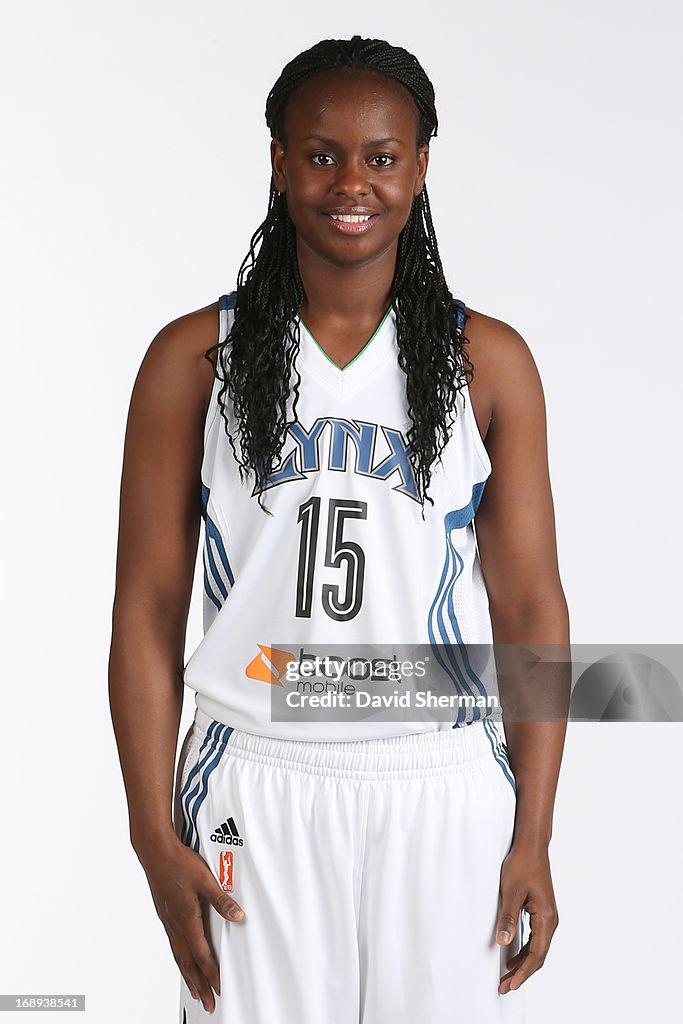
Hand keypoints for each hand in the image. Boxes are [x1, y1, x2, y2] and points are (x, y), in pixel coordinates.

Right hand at [137, 833, 245, 1012]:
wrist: (155, 852)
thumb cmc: (178, 863)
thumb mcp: (206, 880)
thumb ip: (222, 900)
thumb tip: (238, 916)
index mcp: (186, 920)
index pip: (202, 955)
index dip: (212, 974)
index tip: (220, 989)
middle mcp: (175, 925)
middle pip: (189, 963)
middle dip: (200, 985)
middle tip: (209, 1003)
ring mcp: (168, 922)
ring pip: (179, 956)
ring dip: (189, 976)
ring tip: (197, 990)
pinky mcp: (165, 915)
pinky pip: (174, 946)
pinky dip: (180, 961)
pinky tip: (183, 961)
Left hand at [496, 842, 557, 994]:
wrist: (531, 846)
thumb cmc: (522, 865)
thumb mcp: (511, 891)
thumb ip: (508, 917)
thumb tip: (503, 942)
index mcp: (546, 918)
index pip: (536, 954)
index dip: (523, 973)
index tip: (510, 985)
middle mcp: (551, 920)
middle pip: (538, 956)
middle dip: (522, 973)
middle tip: (504, 986)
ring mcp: (547, 916)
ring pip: (537, 948)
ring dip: (523, 963)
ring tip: (507, 976)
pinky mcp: (541, 912)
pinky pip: (535, 938)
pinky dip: (524, 950)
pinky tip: (513, 956)